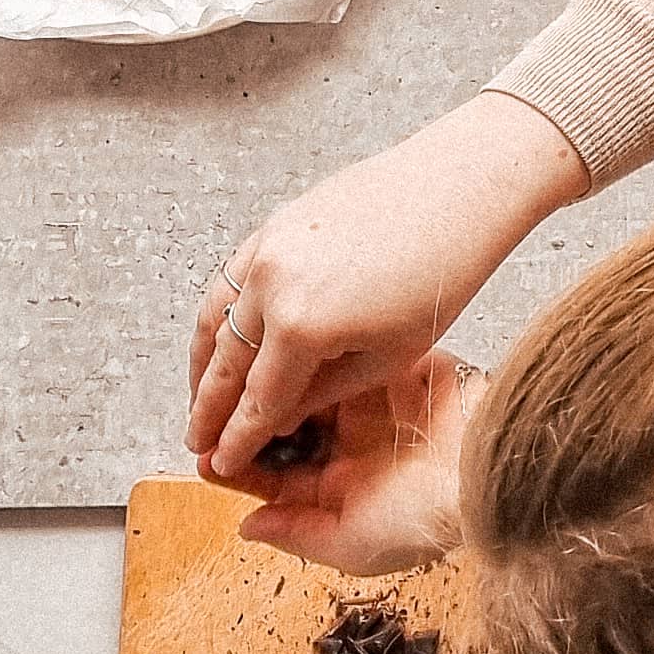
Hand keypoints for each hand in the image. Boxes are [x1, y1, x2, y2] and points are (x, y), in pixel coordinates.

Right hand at [186, 93, 586, 485]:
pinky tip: (219, 338)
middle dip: (207, 410)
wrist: (456, 190)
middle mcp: (270, 287)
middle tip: (197, 442)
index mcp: (302, 328)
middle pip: (224, 365)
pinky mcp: (272, 225)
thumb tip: (279, 417)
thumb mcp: (388, 355)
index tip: (223, 464)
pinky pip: (227, 280)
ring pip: (213, 321)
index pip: (258, 402)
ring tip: (198, 398)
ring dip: (200, 365)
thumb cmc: (440, 272)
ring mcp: (266, 250)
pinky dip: (216, 316)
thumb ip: (322, 392)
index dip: (238, 440)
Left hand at [233, 356, 482, 573]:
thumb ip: (298, 533)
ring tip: (245, 378)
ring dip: (281, 383)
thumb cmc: (428, 520)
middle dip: (251, 420)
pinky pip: (349, 359)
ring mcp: (374, 407)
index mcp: (341, 490)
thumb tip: (248, 527)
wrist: (486, 473)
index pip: (276, 477)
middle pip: (288, 427)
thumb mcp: (352, 544)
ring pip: (312, 387)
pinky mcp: (397, 371)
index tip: (206, 457)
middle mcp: (353, 447)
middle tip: (214, 411)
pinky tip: (294, 349)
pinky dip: (323, 356)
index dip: (238, 466)